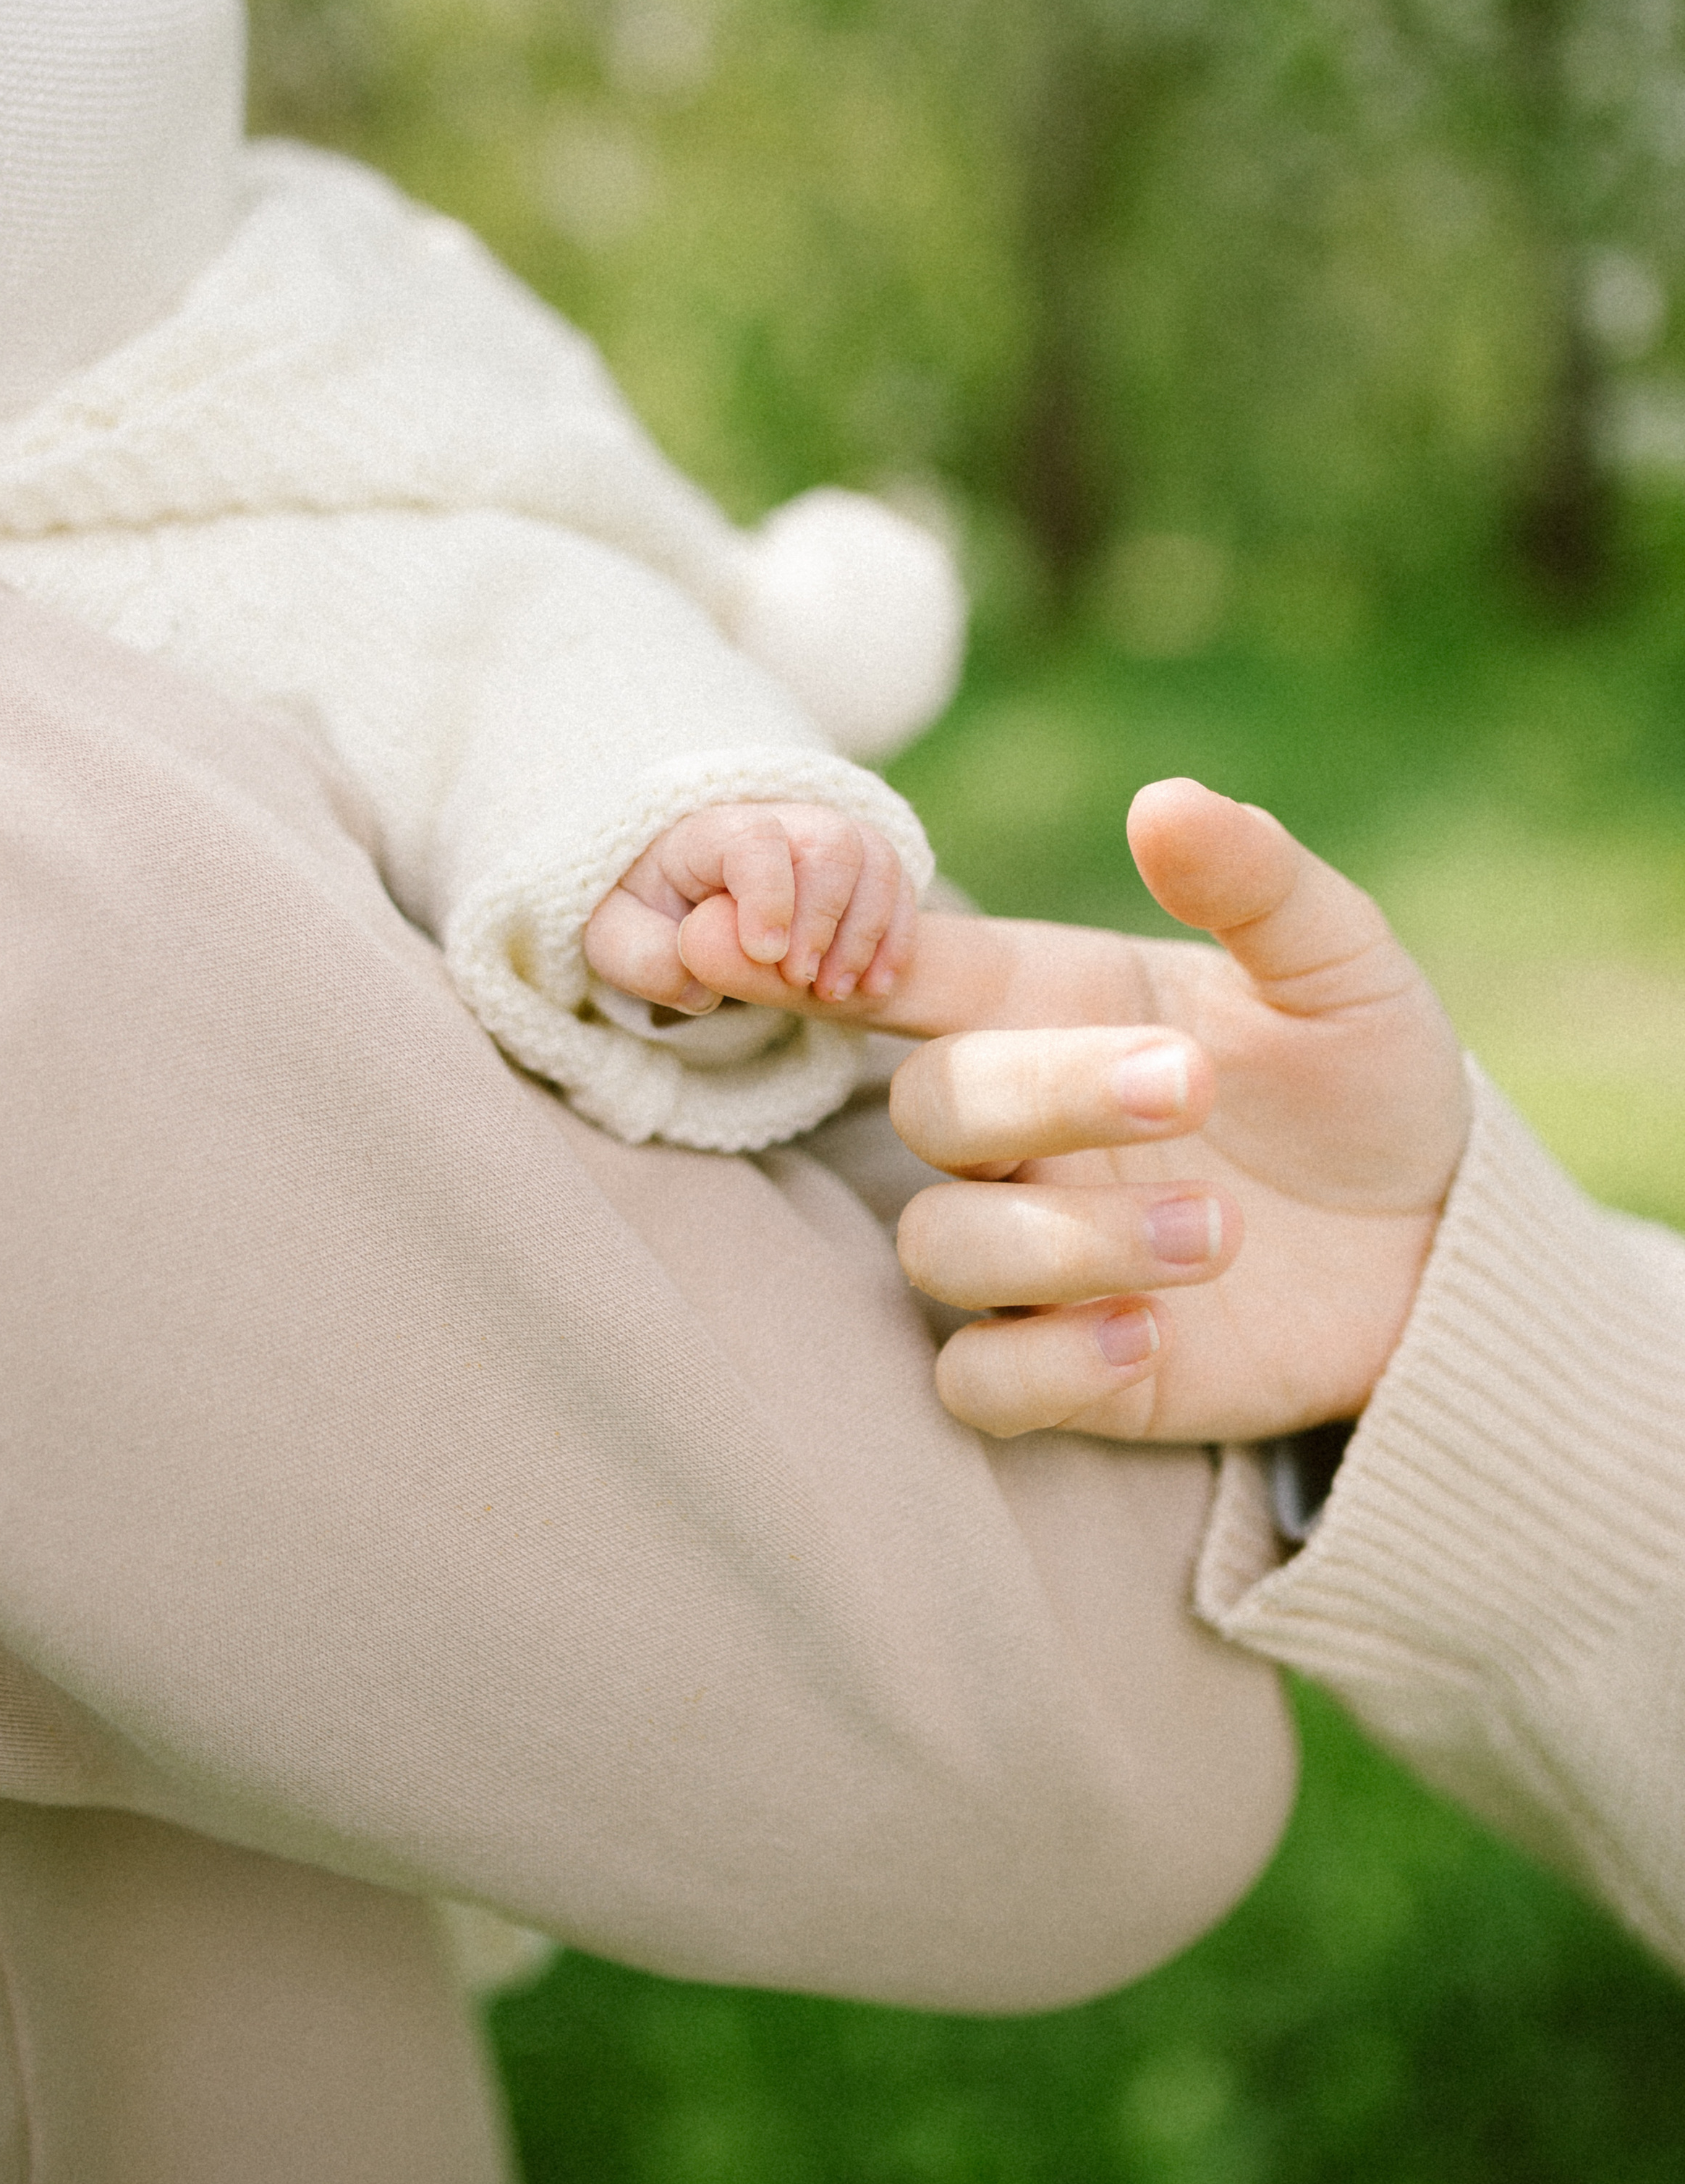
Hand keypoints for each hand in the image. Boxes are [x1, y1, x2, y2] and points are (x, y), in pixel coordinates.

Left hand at [582, 802, 916, 1017]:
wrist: (678, 902)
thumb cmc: (646, 918)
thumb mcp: (617, 942)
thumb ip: (643, 960)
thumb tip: (698, 987)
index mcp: (706, 831)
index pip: (754, 841)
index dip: (769, 896)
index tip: (767, 956)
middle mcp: (774, 818)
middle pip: (828, 842)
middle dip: (824, 920)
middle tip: (801, 983)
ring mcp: (820, 834)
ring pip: (872, 857)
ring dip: (865, 933)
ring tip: (834, 993)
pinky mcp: (855, 861)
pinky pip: (895, 880)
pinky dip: (894, 937)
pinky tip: (872, 986)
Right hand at [675, 778, 1469, 1441]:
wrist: (1444, 1244)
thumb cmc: (1365, 1080)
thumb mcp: (1339, 968)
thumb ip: (1255, 883)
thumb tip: (1163, 802)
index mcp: (1053, 1006)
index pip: (903, 972)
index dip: (812, 955)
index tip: (738, 935)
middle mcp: (1020, 1130)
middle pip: (933, 1106)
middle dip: (1049, 1093)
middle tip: (1195, 1085)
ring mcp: (1034, 1253)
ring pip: (942, 1248)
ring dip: (1070, 1240)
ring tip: (1222, 1230)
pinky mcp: (1067, 1368)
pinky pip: (976, 1381)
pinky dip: (1043, 1365)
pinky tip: (1149, 1336)